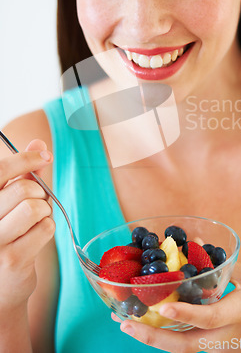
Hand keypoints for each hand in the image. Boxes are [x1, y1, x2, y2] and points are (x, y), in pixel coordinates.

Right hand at [0, 140, 54, 311]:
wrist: (1, 285)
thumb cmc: (8, 235)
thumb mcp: (11, 201)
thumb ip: (24, 173)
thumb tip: (38, 143)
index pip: (0, 170)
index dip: (25, 158)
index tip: (44, 156)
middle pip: (24, 189)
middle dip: (39, 194)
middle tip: (35, 205)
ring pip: (36, 208)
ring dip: (44, 213)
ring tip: (34, 222)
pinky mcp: (12, 259)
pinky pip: (46, 228)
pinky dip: (48, 229)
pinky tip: (35, 238)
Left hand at [114, 263, 240, 351]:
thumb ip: (224, 264)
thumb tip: (197, 246)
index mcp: (236, 316)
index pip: (205, 318)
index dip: (183, 312)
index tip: (161, 305)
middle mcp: (223, 338)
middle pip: (181, 345)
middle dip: (150, 337)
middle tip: (123, 322)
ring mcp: (220, 348)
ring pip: (181, 348)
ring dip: (153, 338)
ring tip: (129, 324)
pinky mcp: (218, 349)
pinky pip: (188, 344)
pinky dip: (167, 335)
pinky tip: (153, 323)